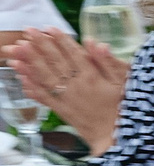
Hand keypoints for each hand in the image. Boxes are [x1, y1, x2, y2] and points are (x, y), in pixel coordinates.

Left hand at [4, 31, 126, 149]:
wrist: (116, 137)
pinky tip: (20, 77)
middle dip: (38, 45)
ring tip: (16, 50)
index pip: (72, 53)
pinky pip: (42, 96)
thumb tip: (97, 43)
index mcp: (92, 76)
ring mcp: (66, 98)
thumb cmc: (125, 108)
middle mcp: (75, 85)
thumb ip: (110, 62)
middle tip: (26, 32)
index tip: (47, 28)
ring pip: (43, 76)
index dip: (59, 39)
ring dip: (28, 62)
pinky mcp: (60, 109)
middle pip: (53, 61)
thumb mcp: (125, 82)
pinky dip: (30, 86)